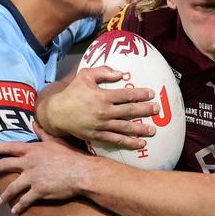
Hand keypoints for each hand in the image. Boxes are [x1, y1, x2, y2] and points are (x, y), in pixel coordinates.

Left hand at [0, 138, 91, 212]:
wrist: (81, 173)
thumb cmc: (71, 156)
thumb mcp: (55, 142)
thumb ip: (42, 134)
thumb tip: (34, 122)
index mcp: (32, 150)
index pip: (10, 147)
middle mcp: (29, 163)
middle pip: (5, 165)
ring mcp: (33, 178)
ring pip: (12, 187)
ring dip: (5, 195)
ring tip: (1, 200)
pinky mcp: (38, 191)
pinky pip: (24, 200)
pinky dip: (19, 206)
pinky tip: (15, 211)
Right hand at [39, 67, 157, 148]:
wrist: (57, 113)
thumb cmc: (72, 93)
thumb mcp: (84, 75)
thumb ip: (103, 72)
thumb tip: (121, 73)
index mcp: (102, 96)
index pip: (126, 95)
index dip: (140, 94)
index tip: (152, 94)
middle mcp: (104, 111)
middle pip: (129, 111)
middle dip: (145, 110)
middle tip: (157, 110)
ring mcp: (101, 125)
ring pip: (125, 127)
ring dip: (141, 129)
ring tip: (153, 130)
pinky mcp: (98, 135)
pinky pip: (116, 140)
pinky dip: (129, 142)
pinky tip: (140, 144)